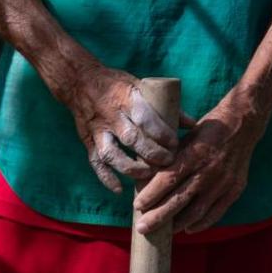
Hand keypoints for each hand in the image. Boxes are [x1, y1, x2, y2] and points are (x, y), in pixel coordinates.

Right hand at [63, 67, 180, 193]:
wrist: (80, 82)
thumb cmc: (118, 84)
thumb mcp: (141, 86)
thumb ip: (165, 106)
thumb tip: (192, 124)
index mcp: (127, 98)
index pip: (145, 118)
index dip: (161, 133)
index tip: (174, 143)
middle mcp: (111, 115)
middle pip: (131, 138)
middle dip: (151, 153)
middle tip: (167, 161)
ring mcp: (98, 130)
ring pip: (111, 154)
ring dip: (130, 168)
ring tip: (147, 175)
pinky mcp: (87, 141)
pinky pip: (95, 163)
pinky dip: (106, 178)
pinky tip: (119, 190)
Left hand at [132, 98, 261, 234]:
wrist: (243, 123)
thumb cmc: (208, 129)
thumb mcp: (186, 136)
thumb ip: (170, 157)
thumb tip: (146, 178)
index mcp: (195, 153)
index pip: (168, 179)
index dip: (151, 195)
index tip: (137, 206)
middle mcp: (209, 170)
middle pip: (180, 199)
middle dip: (158, 216)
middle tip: (142, 228)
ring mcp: (224, 182)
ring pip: (197, 211)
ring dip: (178, 224)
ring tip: (162, 232)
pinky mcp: (235, 188)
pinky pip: (216, 212)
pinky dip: (201, 223)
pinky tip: (188, 229)